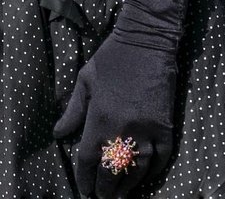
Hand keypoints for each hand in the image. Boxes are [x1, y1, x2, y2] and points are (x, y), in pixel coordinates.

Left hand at [54, 32, 176, 197]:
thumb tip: (58, 134)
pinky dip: (154, 171)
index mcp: (98, 119)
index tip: (84, 189)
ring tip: (120, 195)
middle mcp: (121, 130)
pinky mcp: (166, 126)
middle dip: (105, 189)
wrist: (146, 40)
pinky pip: (162, 158)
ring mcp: (146, 130)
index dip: (84, 179)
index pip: (88, 160)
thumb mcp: (85, 80)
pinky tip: (145, 177)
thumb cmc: (111, 58)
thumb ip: (72, 111)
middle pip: (111, 172)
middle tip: (102, 196)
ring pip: (136, 171)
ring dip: (127, 186)